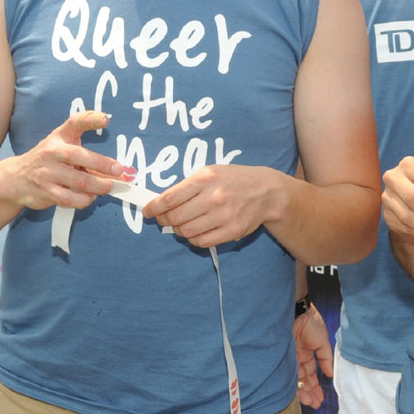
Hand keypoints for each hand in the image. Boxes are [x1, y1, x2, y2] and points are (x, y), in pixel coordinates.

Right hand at [2, 111, 132, 211]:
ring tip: (107, 187)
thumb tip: (117, 173)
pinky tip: (89, 197)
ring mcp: (47, 172)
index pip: (75, 122)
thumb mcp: (63, 147)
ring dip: (97, 186)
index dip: (90, 119)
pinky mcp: (45, 191)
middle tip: (118, 171)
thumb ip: (88, 156)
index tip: (105, 120)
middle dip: (102, 164)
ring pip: (78, 181)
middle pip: (78, 155)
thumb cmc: (48, 160)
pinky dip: (83, 200)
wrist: (15, 178)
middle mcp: (52, 152)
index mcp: (59, 137)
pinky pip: (69, 199)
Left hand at [143, 164, 283, 247]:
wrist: (266, 190)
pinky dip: (193, 239)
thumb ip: (187, 186)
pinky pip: (201, 241)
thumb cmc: (233, 179)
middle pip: (176, 217)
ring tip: (181, 224)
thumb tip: (162, 203)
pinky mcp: (232, 230)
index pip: (170, 198)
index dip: (154, 207)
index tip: (147, 211)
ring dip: (179, 230)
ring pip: (187, 231)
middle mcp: (214, 197)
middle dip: (164, 220)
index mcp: (205, 178)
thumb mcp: (210, 172)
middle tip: (163, 219)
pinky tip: (195, 231)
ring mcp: (224, 215)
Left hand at [293, 303, 331, 407]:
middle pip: (303, 379)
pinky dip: (293, 385)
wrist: (298, 311)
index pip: (311, 373)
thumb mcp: (323, 341)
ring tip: (310, 402)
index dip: (316, 385)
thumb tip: (330, 373)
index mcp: (307, 353)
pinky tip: (299, 394)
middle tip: (315, 404)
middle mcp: (297, 357)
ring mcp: (289, 358)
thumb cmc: (311, 322)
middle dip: (310, 392)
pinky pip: (287, 375)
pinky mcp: (282, 358)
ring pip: (296, 379)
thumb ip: (326, 358)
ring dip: (303, 391)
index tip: (320, 398)